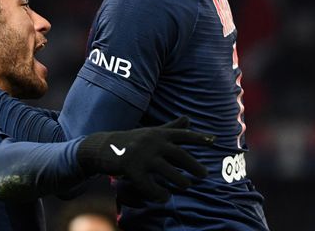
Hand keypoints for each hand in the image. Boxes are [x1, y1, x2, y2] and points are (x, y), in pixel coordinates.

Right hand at [76, 116, 213, 202]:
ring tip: (186, 186)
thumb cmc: (130, 140)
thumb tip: (189, 118)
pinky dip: (159, 193)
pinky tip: (164, 197)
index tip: (213, 141)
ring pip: (168, 172)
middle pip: (180, 155)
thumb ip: (170, 128)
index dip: (198, 138)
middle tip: (203, 175)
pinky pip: (150, 185)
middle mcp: (151, 142)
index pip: (182, 135)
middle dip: (194, 166)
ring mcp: (141, 156)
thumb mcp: (150, 132)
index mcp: (157, 133)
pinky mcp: (131, 169)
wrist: (101, 147)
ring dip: (180, 181)